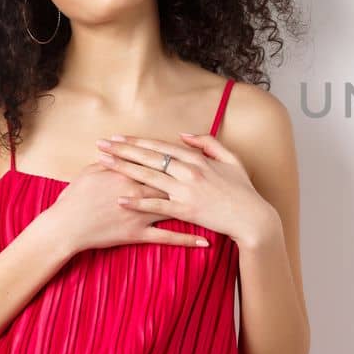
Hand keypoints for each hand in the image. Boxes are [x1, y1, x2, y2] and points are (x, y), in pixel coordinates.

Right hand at [43, 162, 211, 253]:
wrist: (64, 227)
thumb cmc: (74, 198)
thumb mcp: (90, 173)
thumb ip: (109, 161)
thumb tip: (119, 150)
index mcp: (128, 174)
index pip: (157, 162)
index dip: (175, 159)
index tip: (195, 156)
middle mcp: (138, 192)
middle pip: (172, 182)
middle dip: (194, 180)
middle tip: (215, 179)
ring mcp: (140, 214)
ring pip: (175, 208)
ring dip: (199, 209)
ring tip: (220, 209)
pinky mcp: (138, 233)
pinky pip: (167, 237)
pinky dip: (187, 239)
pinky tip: (205, 240)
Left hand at [95, 132, 280, 250]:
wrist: (252, 218)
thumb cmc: (243, 190)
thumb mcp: (232, 159)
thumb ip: (208, 143)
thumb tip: (184, 134)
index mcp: (198, 159)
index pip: (161, 146)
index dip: (138, 142)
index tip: (119, 138)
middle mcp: (189, 172)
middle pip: (149, 158)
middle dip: (123, 151)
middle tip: (101, 145)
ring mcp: (186, 191)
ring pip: (148, 177)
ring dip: (123, 169)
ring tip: (103, 164)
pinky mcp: (185, 211)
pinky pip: (156, 205)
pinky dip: (138, 202)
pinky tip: (120, 199)